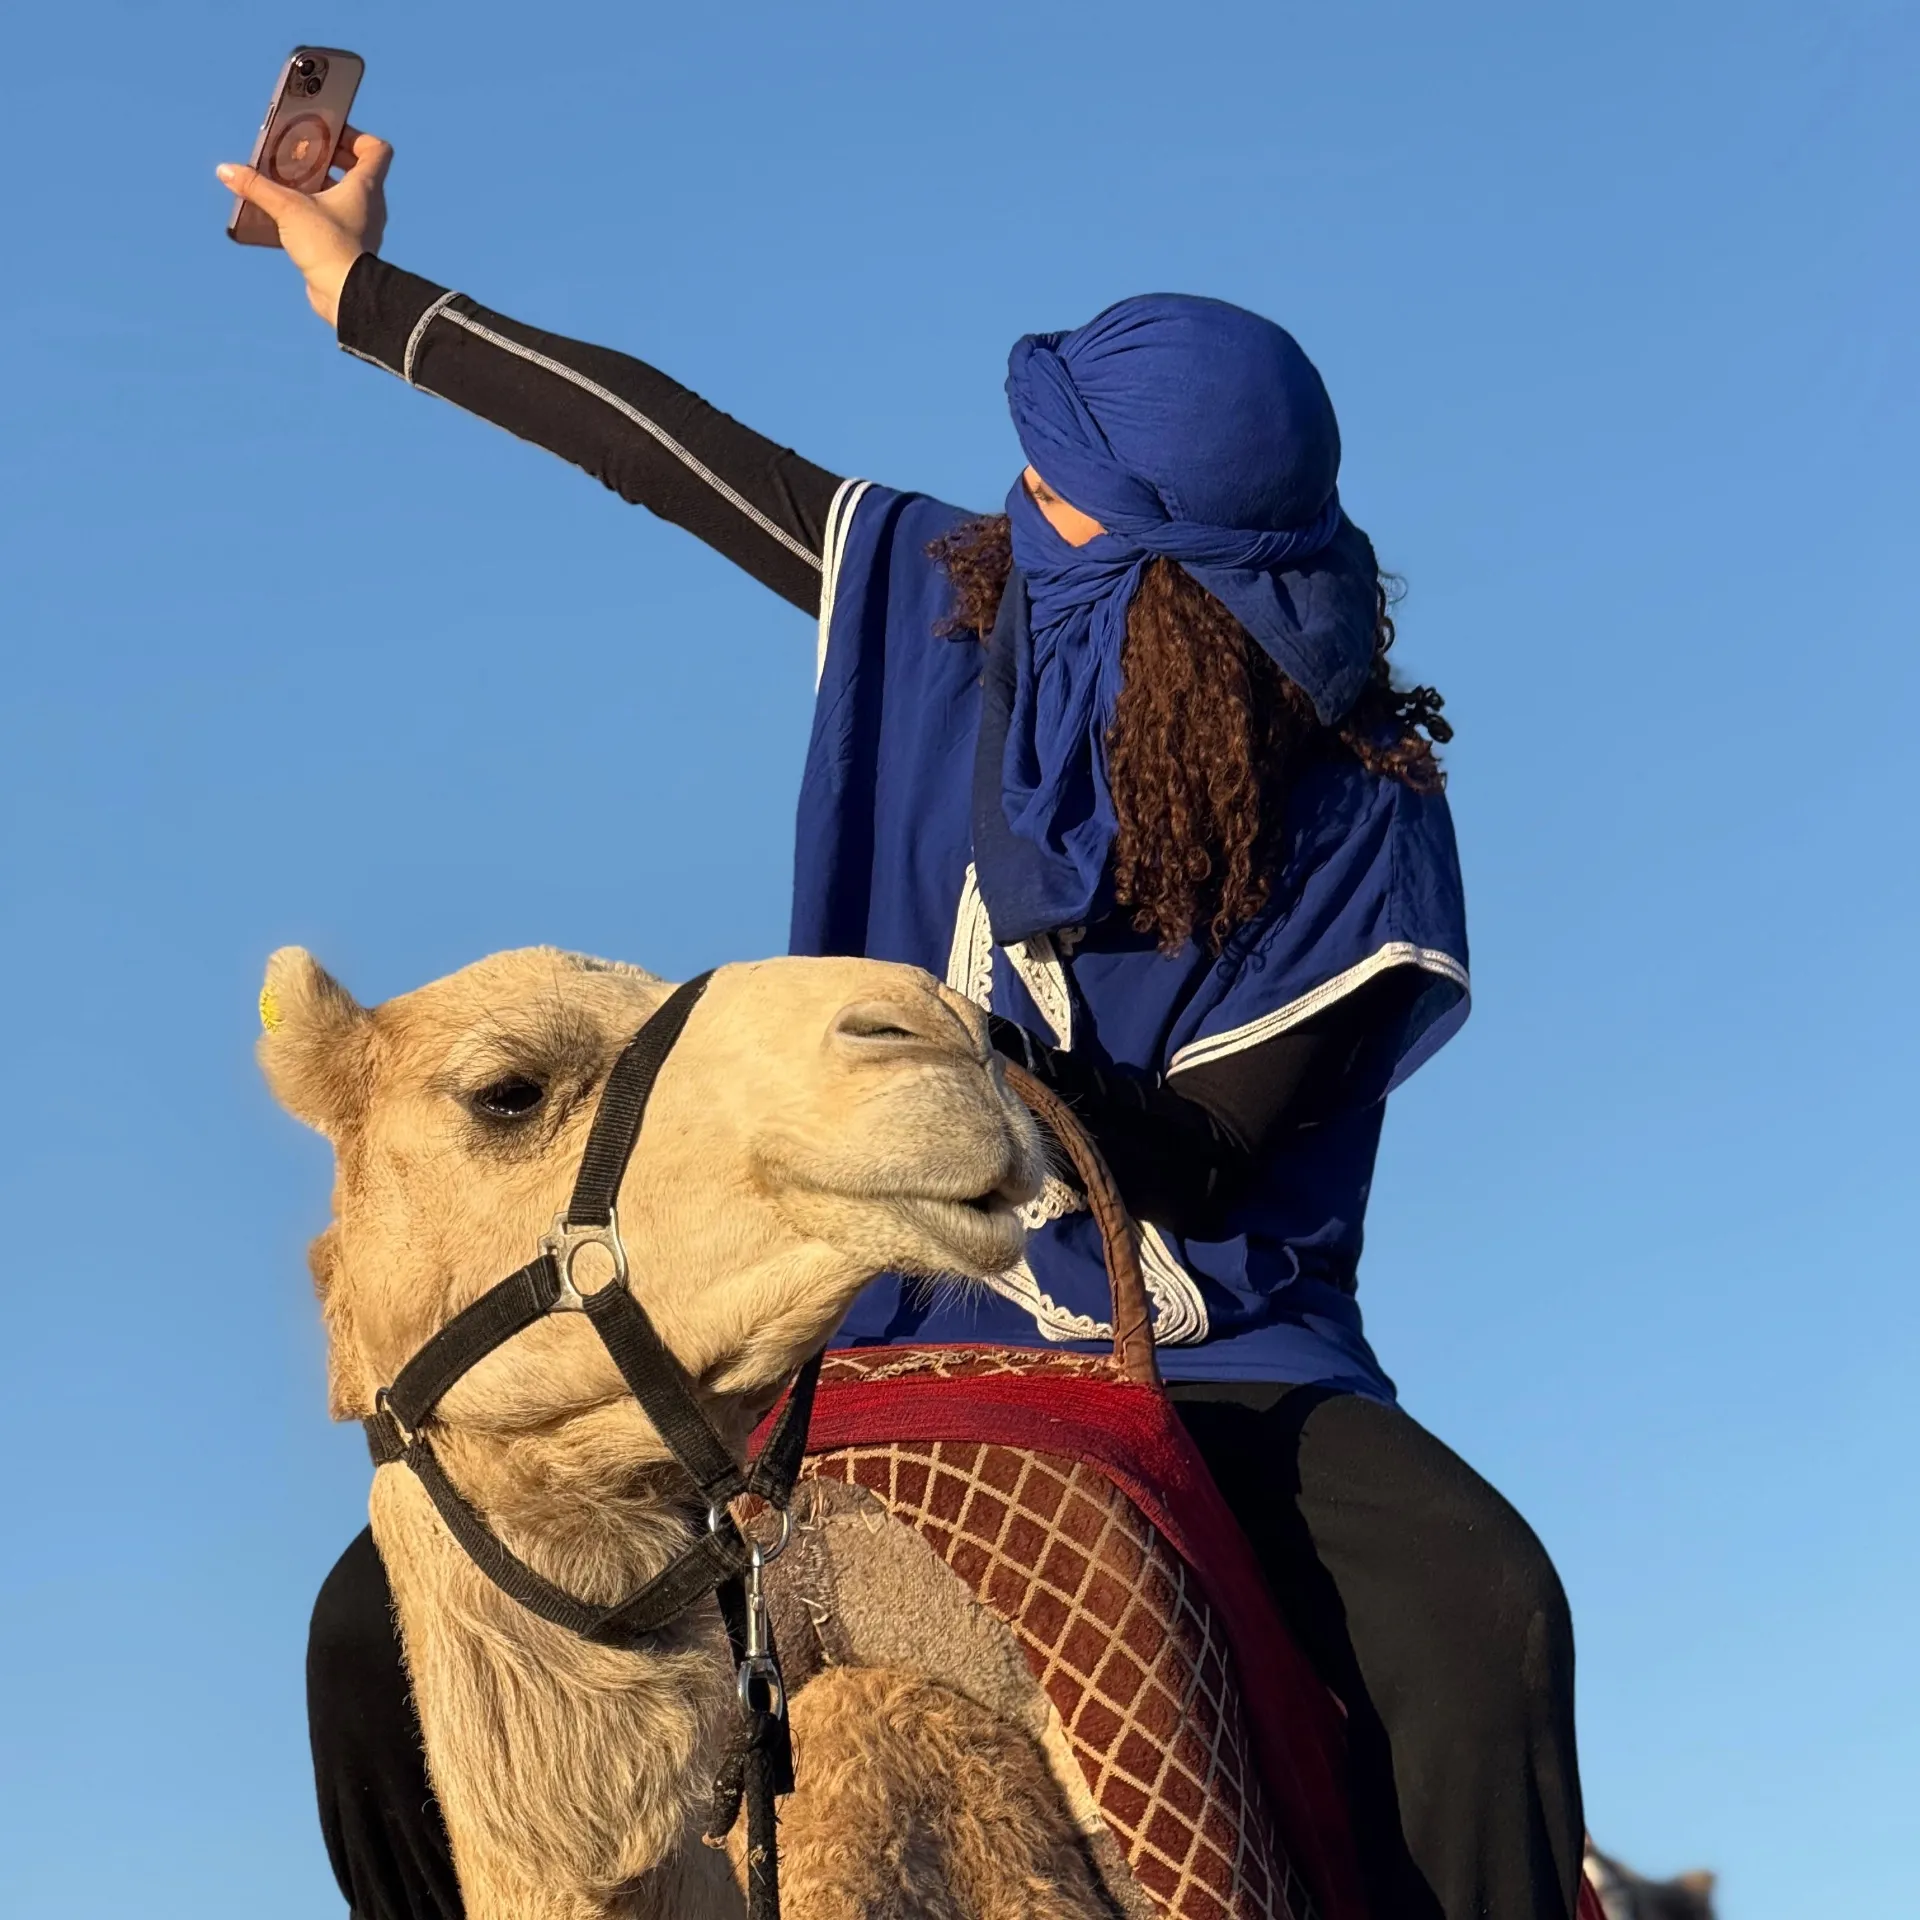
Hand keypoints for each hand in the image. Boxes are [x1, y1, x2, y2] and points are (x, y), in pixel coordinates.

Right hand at [217, 126, 392, 327]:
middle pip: (355, 170)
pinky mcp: (348, 249)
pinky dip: (312, 214)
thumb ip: (257, 186)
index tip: (329, 135)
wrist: (345, 296)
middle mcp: (369, 206)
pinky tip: (286, 216)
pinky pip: (332, 222)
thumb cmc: (328, 246)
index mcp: (365, 187)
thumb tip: (226, 170)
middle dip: (326, 159)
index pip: (375, 150)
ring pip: (341, 197)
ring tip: (286, 182)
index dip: (355, 136)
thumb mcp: (288, 208)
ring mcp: (361, 229)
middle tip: (300, 155)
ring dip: (316, 187)